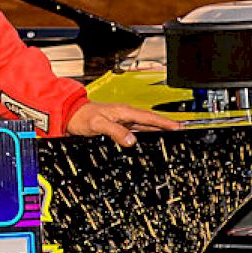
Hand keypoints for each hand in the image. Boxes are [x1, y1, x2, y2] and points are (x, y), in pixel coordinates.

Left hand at [65, 101, 181, 146]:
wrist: (69, 115)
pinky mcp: (117, 126)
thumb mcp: (98, 124)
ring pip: (144, 126)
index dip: (165, 123)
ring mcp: (122, 121)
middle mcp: (125, 115)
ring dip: (157, 130)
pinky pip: (136, 130)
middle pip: (151, 121)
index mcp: (124, 112)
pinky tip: (149, 139)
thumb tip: (132, 140)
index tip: (180, 127)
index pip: (149, 118)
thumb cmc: (81, 117)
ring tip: (172, 136)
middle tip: (182, 132)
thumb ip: (115, 131)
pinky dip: (145, 134)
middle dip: (166, 126)